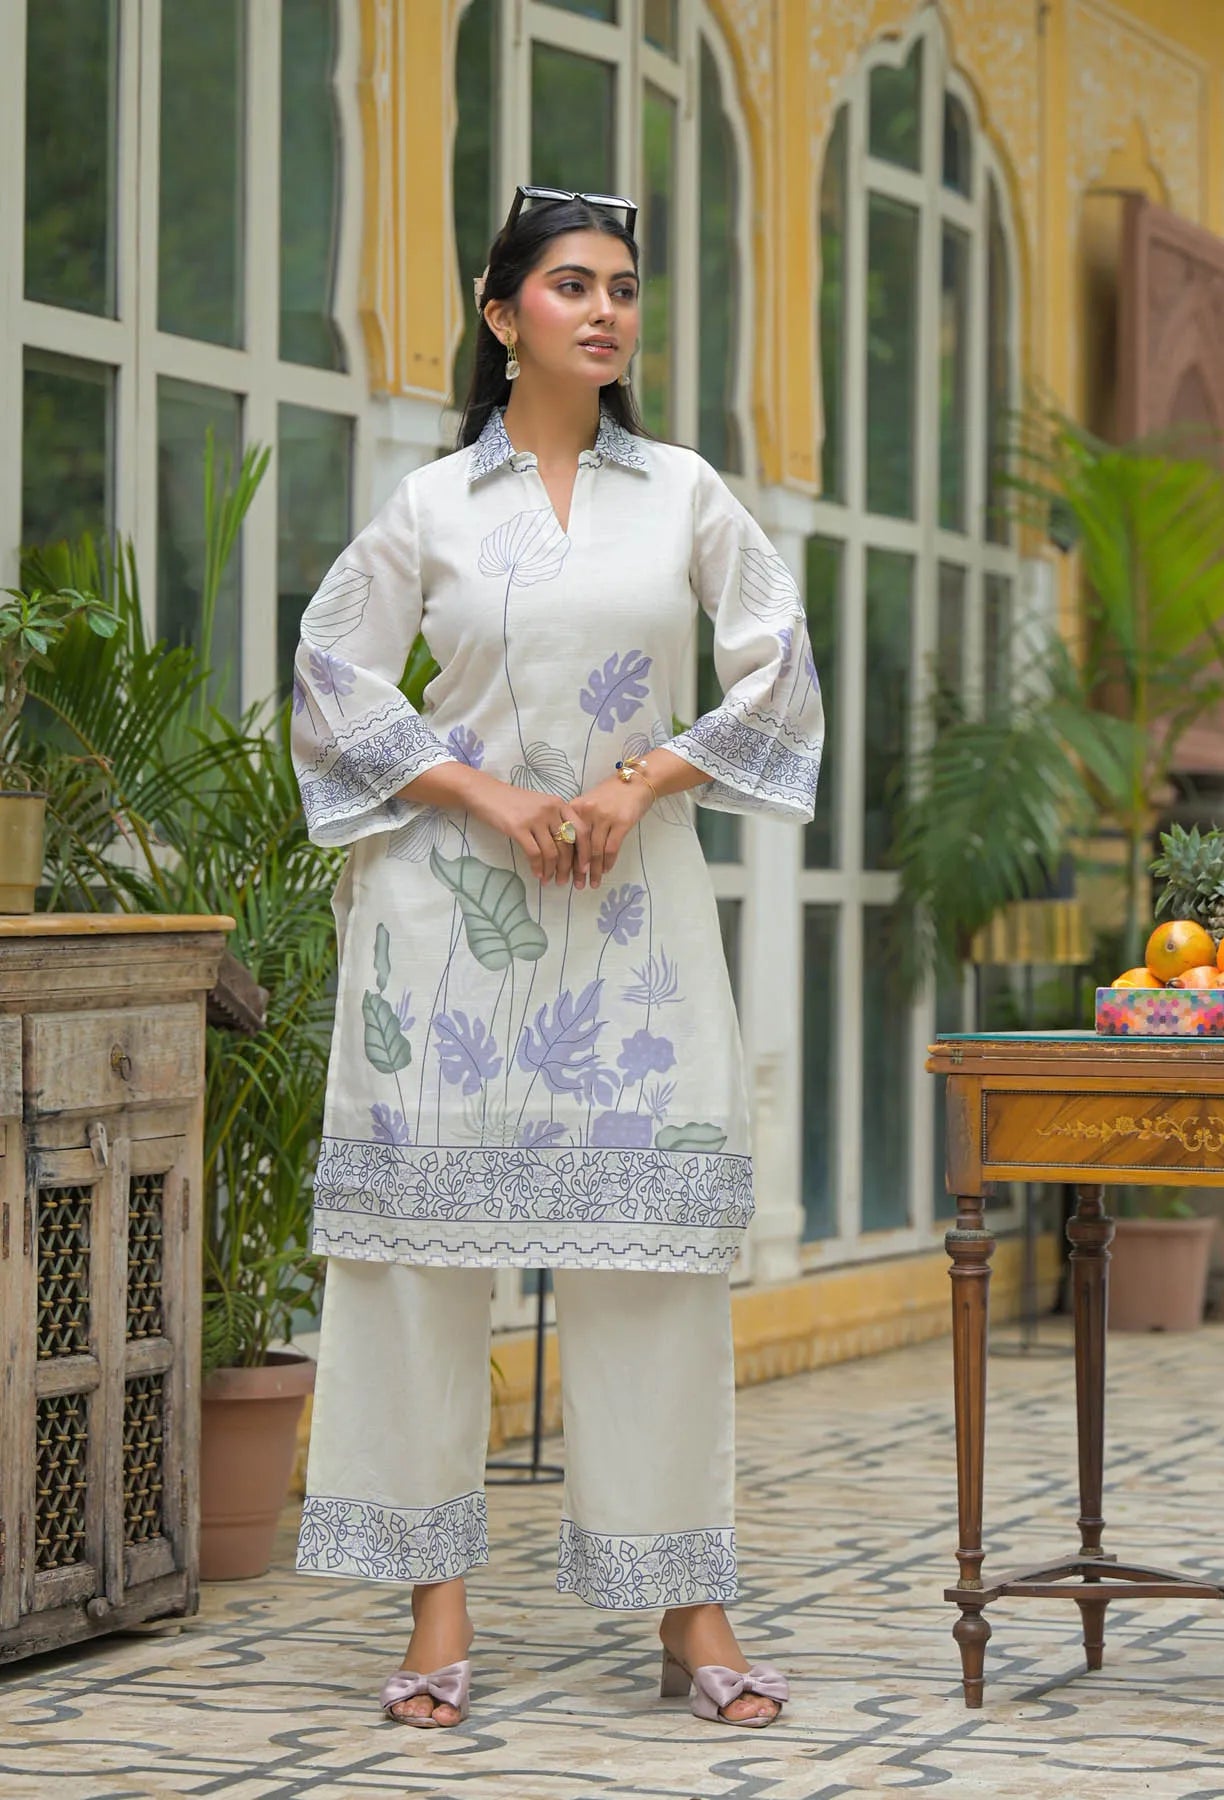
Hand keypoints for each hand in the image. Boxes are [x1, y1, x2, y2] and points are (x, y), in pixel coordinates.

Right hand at [462, 771, 589, 885]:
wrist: (486, 793)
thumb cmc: (514, 802)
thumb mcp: (541, 806)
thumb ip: (556, 821)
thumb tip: (569, 851)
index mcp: (560, 804)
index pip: (581, 830)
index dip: (586, 852)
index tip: (585, 869)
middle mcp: (551, 810)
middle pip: (568, 844)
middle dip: (569, 867)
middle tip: (565, 881)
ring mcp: (535, 818)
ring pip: (552, 852)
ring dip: (552, 870)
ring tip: (550, 880)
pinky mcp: (518, 827)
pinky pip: (534, 853)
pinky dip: (537, 867)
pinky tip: (537, 874)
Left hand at [568, 773, 653, 888]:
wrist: (636, 781)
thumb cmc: (611, 794)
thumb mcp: (589, 803)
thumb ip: (579, 822)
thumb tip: (569, 851)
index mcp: (575, 808)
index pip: (567, 838)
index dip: (564, 859)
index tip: (562, 874)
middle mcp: (587, 812)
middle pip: (580, 847)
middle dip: (578, 870)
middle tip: (576, 886)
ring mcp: (605, 817)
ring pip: (596, 851)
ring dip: (594, 870)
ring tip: (592, 883)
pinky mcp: (622, 822)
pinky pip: (612, 848)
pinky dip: (608, 862)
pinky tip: (606, 870)